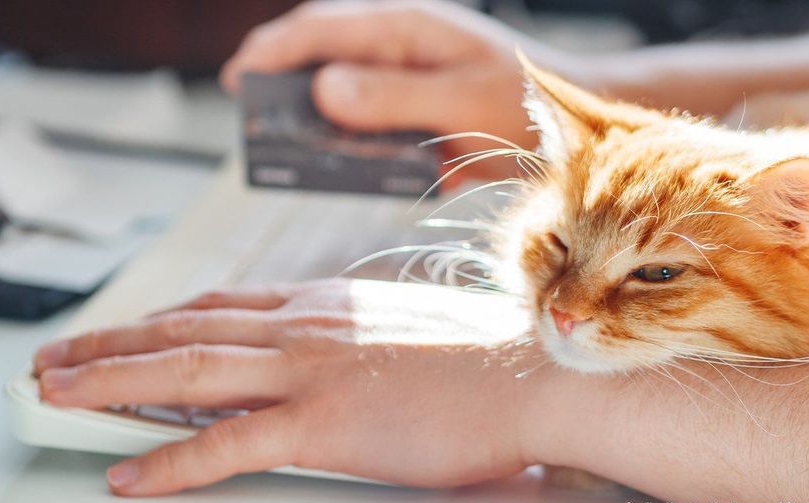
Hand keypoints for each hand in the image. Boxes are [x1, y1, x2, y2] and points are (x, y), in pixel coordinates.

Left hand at [34, 279, 551, 495]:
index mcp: (328, 305)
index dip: (162, 318)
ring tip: (57, 395)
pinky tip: (133, 475)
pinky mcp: (324, 423)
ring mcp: (311, 372)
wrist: (532, 373)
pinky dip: (171, 462)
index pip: (222, 305)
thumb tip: (335, 360)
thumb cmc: (486, 360)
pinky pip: (226, 445)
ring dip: (111, 383)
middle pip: (185, 329)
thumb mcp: (407, 332)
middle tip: (59, 355)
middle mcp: (306, 328)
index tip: (128, 328)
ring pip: (185, 371)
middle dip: (111, 343)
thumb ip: (356, 339)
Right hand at [221, 0, 572, 177]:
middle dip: (282, 81)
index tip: (237, 79)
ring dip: (313, 119)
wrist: (571, 134)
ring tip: (286, 146)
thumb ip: (394, 96)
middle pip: (322, 56)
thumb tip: (323, 90)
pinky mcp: (415, 116)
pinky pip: (368, 127)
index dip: (274, 50)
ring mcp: (406, 83)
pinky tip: (342, 167)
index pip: (323, 29)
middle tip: (250, 117)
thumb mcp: (461, 101)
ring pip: (340, 94)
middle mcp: (400, 50)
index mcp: (406, 29)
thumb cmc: (524, 104)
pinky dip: (350, 146)